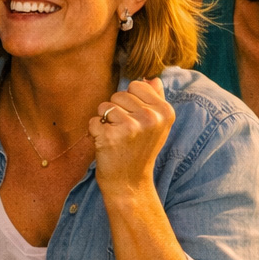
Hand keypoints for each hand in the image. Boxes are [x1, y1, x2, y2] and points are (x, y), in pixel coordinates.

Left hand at [89, 77, 174, 195]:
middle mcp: (150, 117)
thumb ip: (155, 99)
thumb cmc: (141, 150)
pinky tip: (107, 145)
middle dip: (116, 111)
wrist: (129, 182)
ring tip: (117, 138)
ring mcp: (131, 127)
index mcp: (165, 111)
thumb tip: (152, 77)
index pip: (136, 85)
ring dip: (105, 122)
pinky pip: (93, 120)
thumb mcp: (157, 125)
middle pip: (118, 94)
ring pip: (104, 106)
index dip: (130, 101)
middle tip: (125, 132)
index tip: (136, 119)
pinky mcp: (111, 136)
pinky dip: (95, 132)